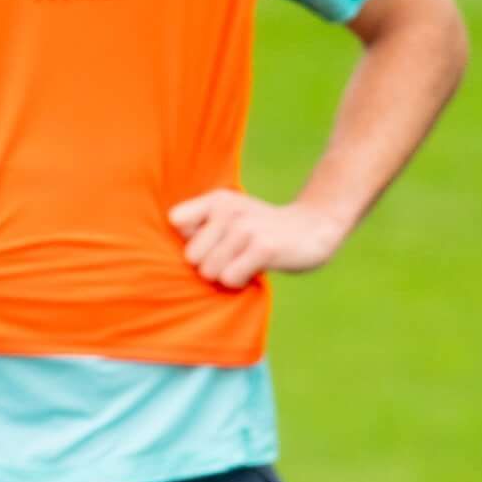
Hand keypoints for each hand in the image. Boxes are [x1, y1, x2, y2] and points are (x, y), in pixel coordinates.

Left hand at [169, 189, 346, 290]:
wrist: (314, 227)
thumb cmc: (263, 229)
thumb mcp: (231, 216)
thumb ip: (199, 224)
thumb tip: (166, 249)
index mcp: (218, 199)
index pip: (176, 221)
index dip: (191, 240)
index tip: (212, 242)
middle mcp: (228, 209)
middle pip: (191, 257)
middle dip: (210, 264)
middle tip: (236, 255)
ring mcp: (246, 228)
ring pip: (209, 271)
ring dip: (227, 275)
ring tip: (247, 261)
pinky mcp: (263, 248)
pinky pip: (230, 279)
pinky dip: (241, 282)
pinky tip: (257, 269)